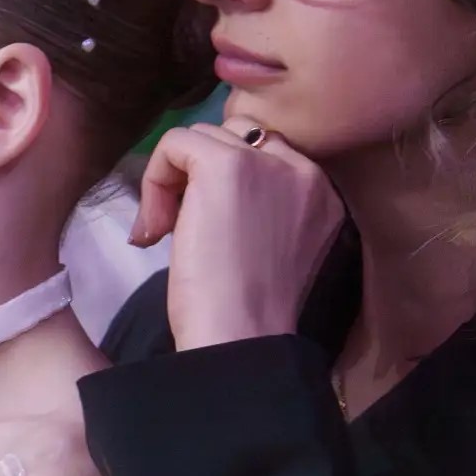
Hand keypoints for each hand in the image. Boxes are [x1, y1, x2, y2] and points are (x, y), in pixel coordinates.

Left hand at [132, 120, 343, 351]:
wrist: (241, 340)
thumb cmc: (247, 314)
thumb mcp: (270, 246)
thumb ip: (257, 205)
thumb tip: (200, 182)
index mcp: (321, 192)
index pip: (263, 152)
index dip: (222, 183)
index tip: (205, 229)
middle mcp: (304, 169)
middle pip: (233, 136)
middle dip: (198, 175)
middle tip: (178, 228)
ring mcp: (267, 163)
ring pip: (201, 137)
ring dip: (173, 180)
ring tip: (164, 233)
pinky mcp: (226, 166)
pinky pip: (174, 143)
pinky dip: (154, 179)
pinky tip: (154, 228)